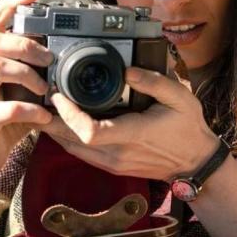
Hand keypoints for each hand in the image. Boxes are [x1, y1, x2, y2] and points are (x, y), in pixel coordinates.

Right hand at [0, 0, 53, 179]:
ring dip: (26, 74)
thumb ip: (35, 71)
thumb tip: (65, 54)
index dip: (9, 3)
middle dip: (24, 43)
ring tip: (45, 88)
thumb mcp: (21, 91)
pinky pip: (5, 108)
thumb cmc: (4, 123)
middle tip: (49, 58)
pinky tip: (44, 115)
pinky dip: (30, 109)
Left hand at [42, 67, 219, 181]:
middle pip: (71, 141)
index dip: (68, 114)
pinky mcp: (112, 167)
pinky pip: (81, 154)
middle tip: (41, 98)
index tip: (59, 95)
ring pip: (71, 149)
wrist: (196, 162)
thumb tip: (128, 69)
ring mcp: (114, 163)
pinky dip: (67, 138)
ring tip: (47, 108)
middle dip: (51, 119)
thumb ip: (154, 82)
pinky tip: (64, 124)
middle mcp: (118, 153)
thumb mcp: (180, 98)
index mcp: (133, 134)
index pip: (89, 131)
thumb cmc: (188, 129)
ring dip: (56, 130)